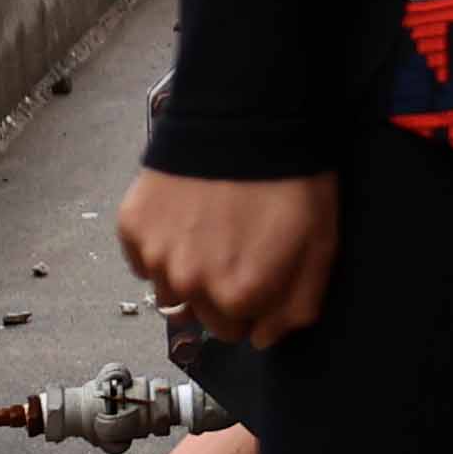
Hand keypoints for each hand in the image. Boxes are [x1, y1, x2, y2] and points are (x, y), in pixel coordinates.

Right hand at [117, 165, 340, 347]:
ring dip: (185, 268)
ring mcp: (156, 256)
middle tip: (234, 245)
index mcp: (238, 296)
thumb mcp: (320, 245)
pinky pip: (141, 255)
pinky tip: (184, 213)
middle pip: (199, 312)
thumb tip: (263, 338)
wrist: (248, 114)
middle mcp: (191, 285)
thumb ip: (297, 306)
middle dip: (216, 290)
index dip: (249, 302)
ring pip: (167, 286)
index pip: (235, 330)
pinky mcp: (132, 226)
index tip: (257, 271)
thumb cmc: (291, 178)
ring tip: (209, 226)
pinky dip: (158, 242)